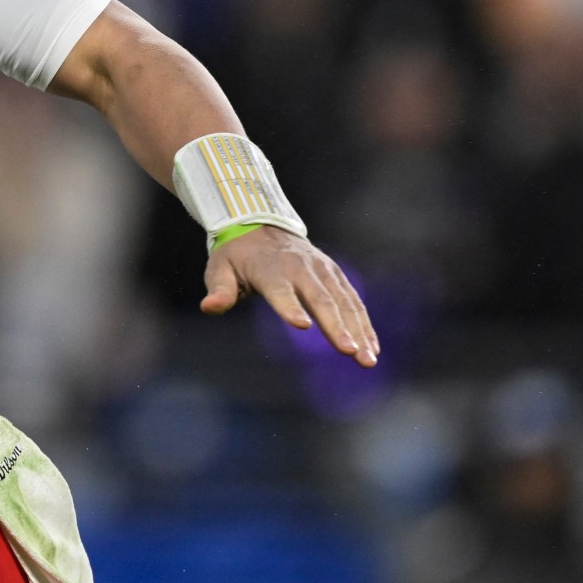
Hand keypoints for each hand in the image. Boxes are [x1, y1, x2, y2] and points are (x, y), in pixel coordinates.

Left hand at [201, 227, 379, 367]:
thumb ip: (219, 289)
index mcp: (270, 269)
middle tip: (350, 352)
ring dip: (359, 331)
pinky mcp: (335, 275)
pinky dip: (364, 323)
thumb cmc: (236, 255)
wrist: (260, 224)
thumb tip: (209, 307)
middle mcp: (301, 268)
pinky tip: (372, 347)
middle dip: (337, 327)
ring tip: (368, 358)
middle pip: (321, 299)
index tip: (303, 326)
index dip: (290, 307)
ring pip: (344, 302)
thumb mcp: (219, 268)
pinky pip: (353, 301)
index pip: (280, 290)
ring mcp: (322, 270)